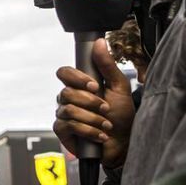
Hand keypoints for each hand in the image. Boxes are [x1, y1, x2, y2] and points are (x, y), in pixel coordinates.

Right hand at [52, 38, 133, 167]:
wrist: (123, 142)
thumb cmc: (121, 115)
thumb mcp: (120, 87)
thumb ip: (108, 65)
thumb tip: (99, 42)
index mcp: (79, 85)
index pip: (64, 72)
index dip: (77, 78)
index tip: (95, 86)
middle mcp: (68, 98)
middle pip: (66, 92)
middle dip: (90, 102)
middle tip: (106, 109)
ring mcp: (63, 114)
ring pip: (68, 110)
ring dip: (92, 118)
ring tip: (106, 124)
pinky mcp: (62, 130)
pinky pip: (68, 125)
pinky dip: (88, 130)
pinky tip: (99, 135)